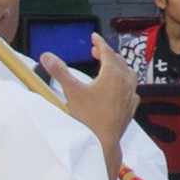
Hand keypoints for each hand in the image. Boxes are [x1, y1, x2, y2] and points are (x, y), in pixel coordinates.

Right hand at [46, 34, 144, 164]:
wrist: (102, 142)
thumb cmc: (89, 118)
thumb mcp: (72, 91)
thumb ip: (59, 72)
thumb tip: (47, 57)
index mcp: (112, 75)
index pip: (107, 52)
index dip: (99, 43)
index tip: (94, 37)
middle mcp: (125, 83)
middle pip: (119, 61)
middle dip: (107, 54)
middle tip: (96, 52)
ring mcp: (130, 96)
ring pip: (128, 74)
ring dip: (118, 67)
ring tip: (108, 68)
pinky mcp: (130, 108)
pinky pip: (131, 90)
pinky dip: (125, 84)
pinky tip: (119, 89)